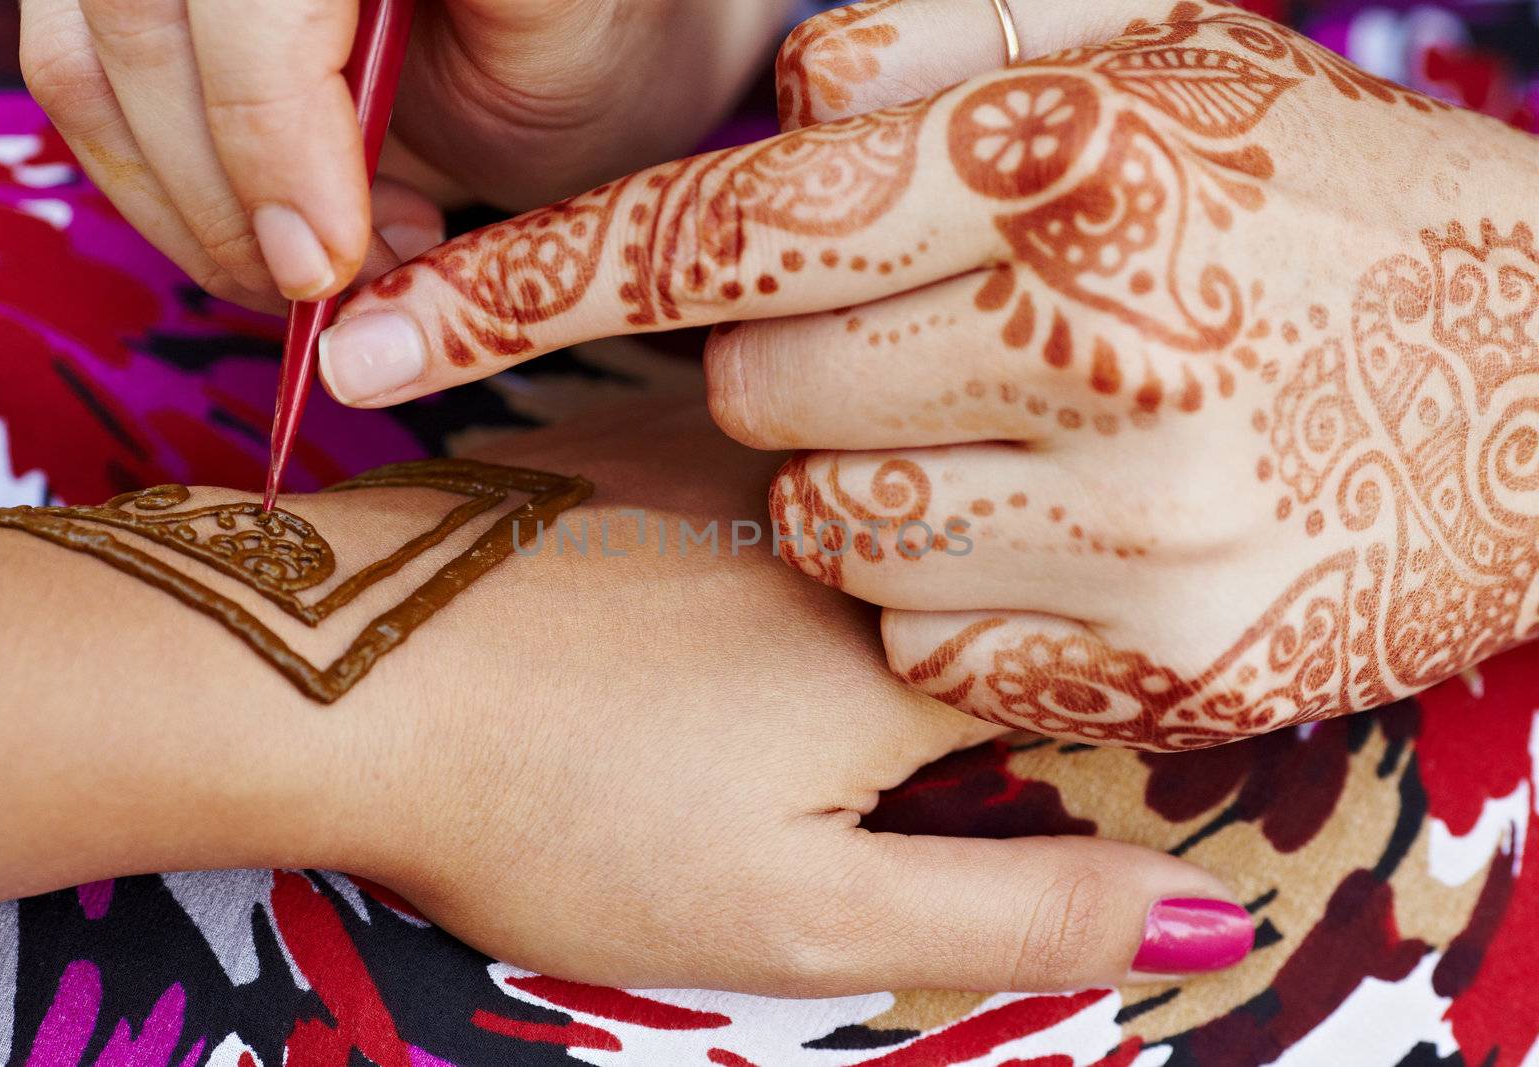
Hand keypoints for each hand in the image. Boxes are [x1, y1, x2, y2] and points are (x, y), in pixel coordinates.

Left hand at [0, 402, 1254, 991]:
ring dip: (885, 565)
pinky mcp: (657, 415)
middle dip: (978, 642)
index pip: (1090, 664)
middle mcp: (857, 524)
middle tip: (849, 736)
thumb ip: (1017, 910)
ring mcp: (748, 451)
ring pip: (887, 501)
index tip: (1033, 765)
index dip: (1083, 719)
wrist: (337, 673)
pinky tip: (688, 585)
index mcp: (917, 651)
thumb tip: (1211, 913)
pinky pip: (776, 453)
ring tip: (748, 672)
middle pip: (988, 573)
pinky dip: (781, 511)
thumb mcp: (799, 913)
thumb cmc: (559, 816)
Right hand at [17, 0, 791, 311]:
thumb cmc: (580, 40)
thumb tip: (306, 248)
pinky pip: (79, 87)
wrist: (565, 40)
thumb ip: (423, 103)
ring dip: (196, 206)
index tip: (325, 261)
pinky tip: (281, 222)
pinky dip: (169, 190)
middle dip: (230, 191)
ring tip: (329, 251)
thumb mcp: (554, 35)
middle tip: (334, 277)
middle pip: (141, 27)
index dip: (267, 128)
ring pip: (84, 65)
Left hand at [318, 0, 1538, 750]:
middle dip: (810, 372)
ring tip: (1031, 437)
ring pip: (833, 525)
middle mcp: (1092, 338)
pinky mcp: (1156, 664)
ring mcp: (1128, 523)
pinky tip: (1075, 534)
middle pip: (761, 393)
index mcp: (1064, 158)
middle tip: (954, 344)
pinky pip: (927, 631)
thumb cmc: (1322, 203)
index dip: (521, 286)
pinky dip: (961, 584)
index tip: (365, 336)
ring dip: (883, 481)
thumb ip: (941, 43)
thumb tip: (774, 100)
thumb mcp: (1156, 51)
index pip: (717, 229)